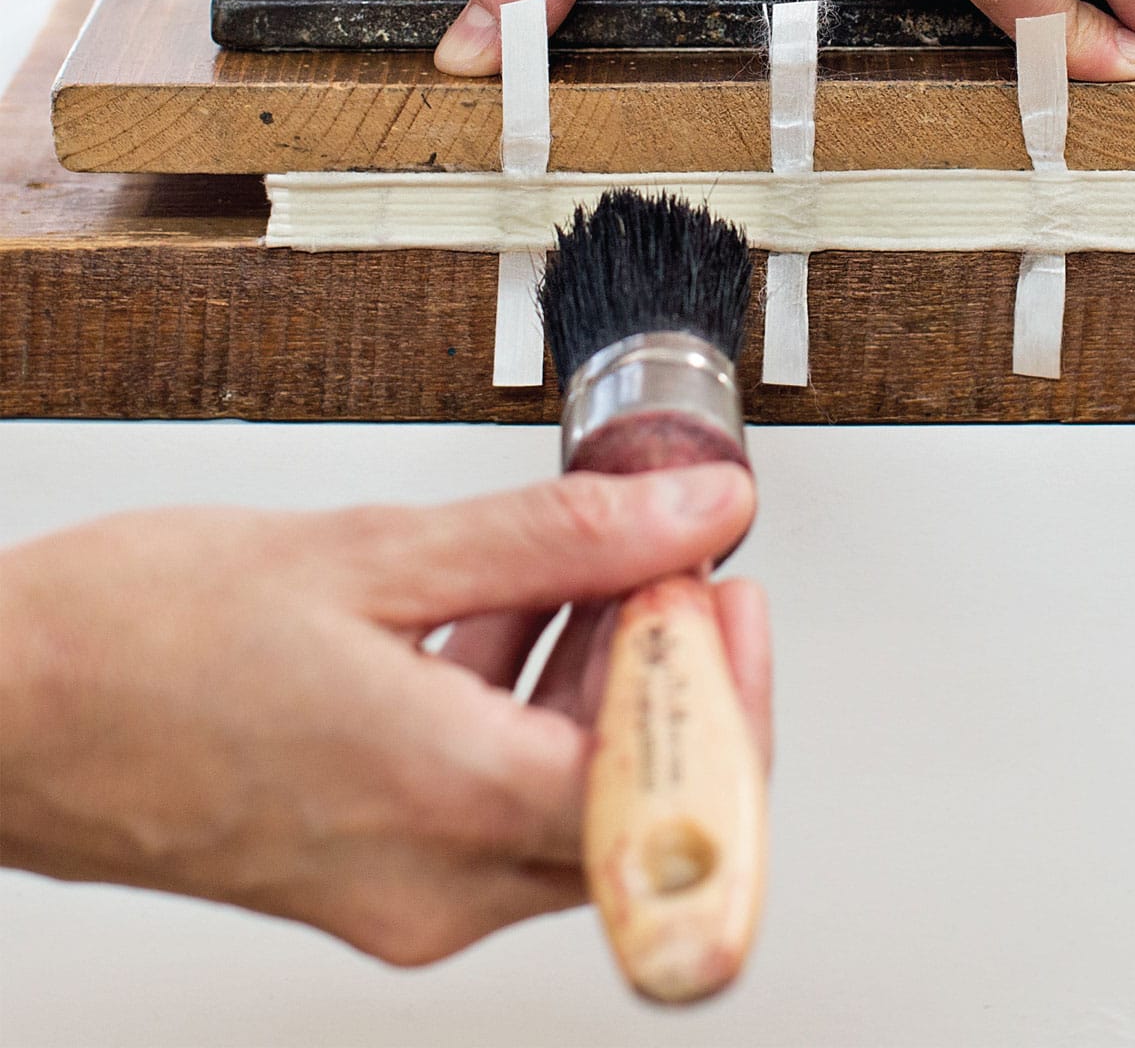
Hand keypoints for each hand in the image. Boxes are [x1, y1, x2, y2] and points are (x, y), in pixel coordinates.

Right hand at [0, 465, 765, 965]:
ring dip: (602, 685)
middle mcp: (433, 883)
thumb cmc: (132, 639)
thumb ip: (560, 537)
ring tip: (590, 567)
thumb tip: (693, 514)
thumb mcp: (374, 551)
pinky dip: (524, 712)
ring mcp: (397, 893)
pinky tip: (505, 613)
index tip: (725, 592)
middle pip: (634, 802)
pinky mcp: (364, 876)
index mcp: (445, 802)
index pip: (671, 789)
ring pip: (567, 803)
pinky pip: (493, 805)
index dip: (730, 689)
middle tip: (672, 562)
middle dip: (675, 676)